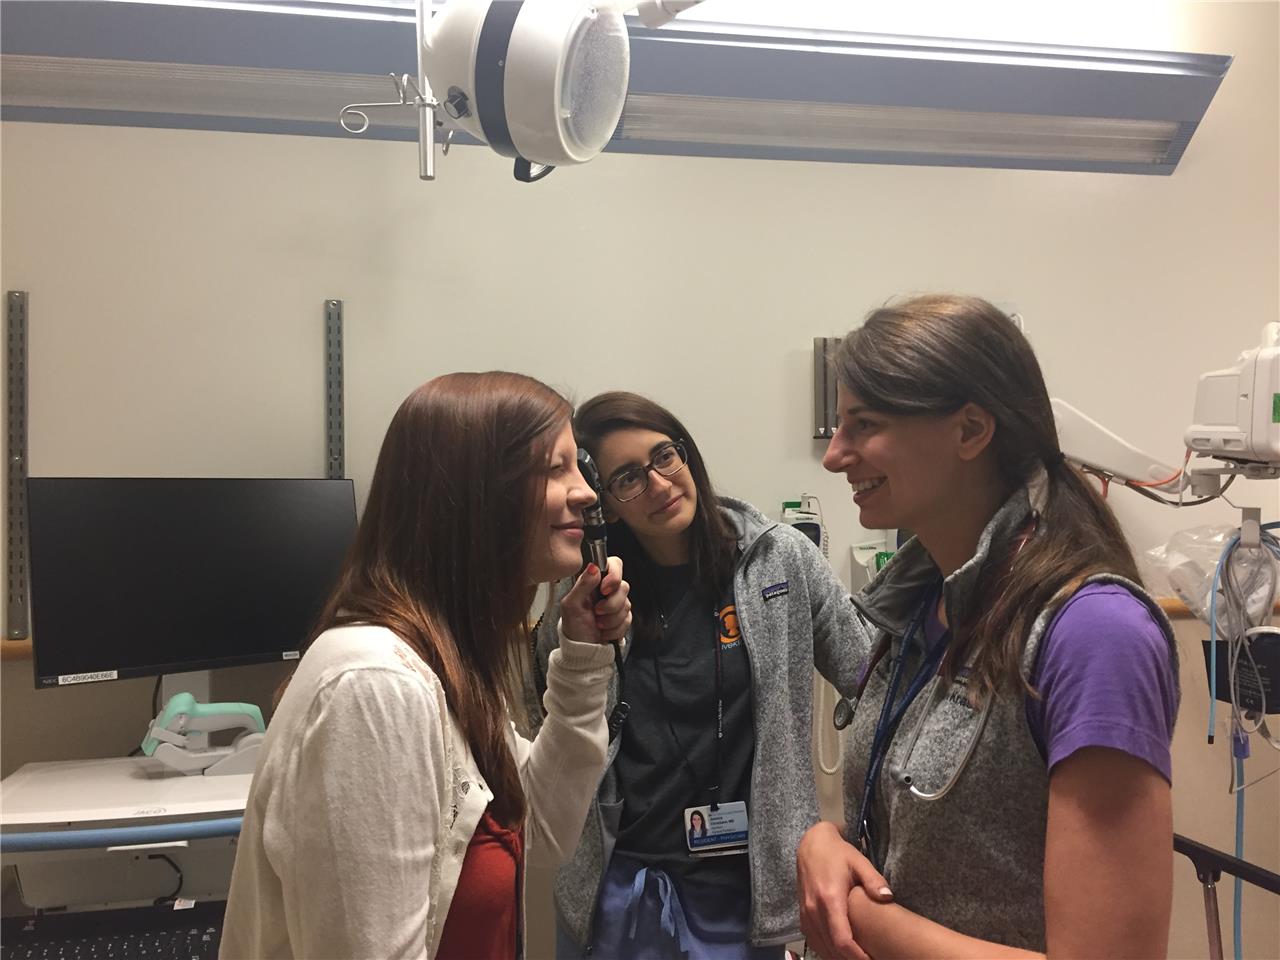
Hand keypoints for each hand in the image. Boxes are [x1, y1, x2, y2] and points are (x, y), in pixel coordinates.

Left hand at [560, 557, 630, 643]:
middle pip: (623, 586)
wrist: (582, 650)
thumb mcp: (571, 605)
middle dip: (611, 604)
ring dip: (611, 619)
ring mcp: (616, 603)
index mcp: (594, 581)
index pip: (614, 564)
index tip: (604, 590)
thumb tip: (593, 566)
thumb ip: (582, 584)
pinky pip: (629, 619)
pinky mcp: (623, 617)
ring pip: (627, 604)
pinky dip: (616, 628)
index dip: (614, 575)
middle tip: (597, 612)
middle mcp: (606, 590)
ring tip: (598, 624)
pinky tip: (605, 631)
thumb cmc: (573, 627)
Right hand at [798, 821, 892, 959]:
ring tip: (857, 958)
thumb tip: (888, 896)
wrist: (812, 844)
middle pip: (831, 949)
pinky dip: (826, 951)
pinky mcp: (802, 915)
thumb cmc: (838, 853)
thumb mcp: (859, 861)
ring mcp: (806, 913)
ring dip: (837, 958)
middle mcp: (814, 910)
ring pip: (821, 947)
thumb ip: (874, 880)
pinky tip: (839, 954)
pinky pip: (813, 941)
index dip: (857, 956)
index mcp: (830, 899)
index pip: (842, 940)